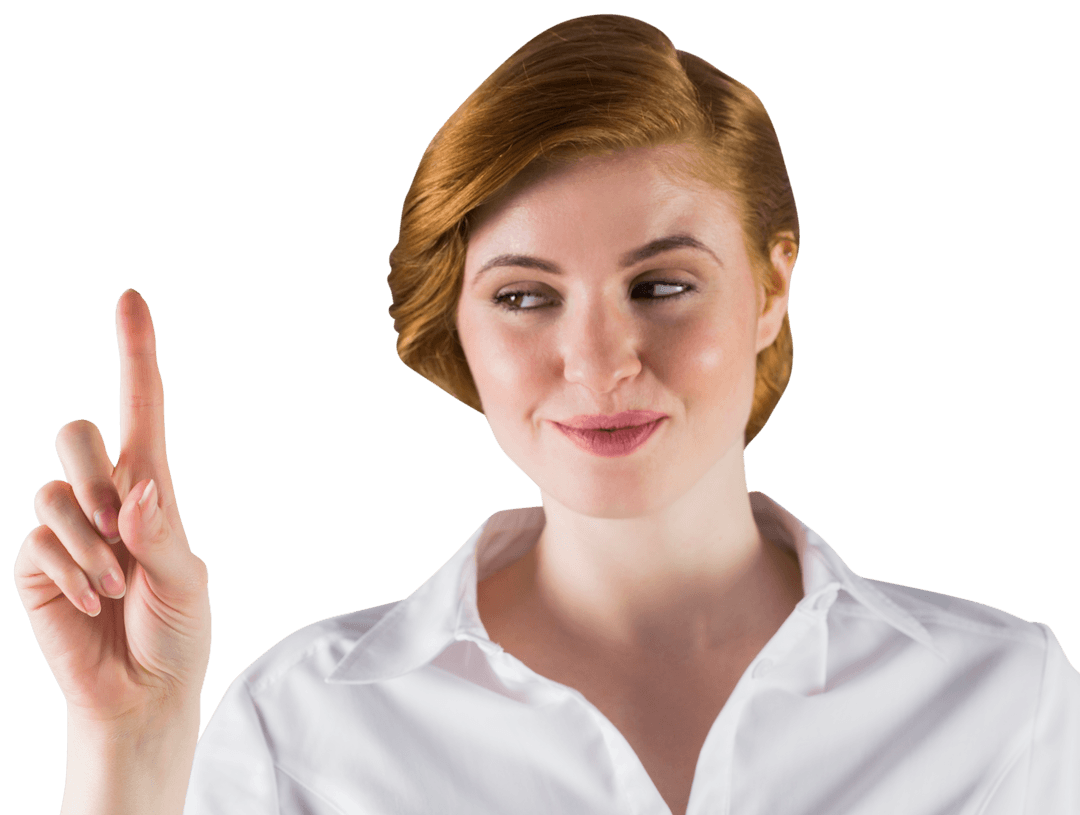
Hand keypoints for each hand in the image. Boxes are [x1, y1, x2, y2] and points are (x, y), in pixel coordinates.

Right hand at [14, 289, 210, 727]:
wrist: (144, 692)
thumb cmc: (177, 631)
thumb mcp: (186, 581)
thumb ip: (162, 533)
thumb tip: (138, 488)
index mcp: (153, 489)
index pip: (143, 409)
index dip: (136, 353)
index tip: (132, 299)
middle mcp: (105, 498)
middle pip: (78, 434)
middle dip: (97, 476)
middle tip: (124, 530)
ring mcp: (66, 528)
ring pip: (53, 489)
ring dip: (90, 540)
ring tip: (115, 584)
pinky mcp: (36, 563)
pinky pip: (39, 540)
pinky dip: (71, 570)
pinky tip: (90, 600)